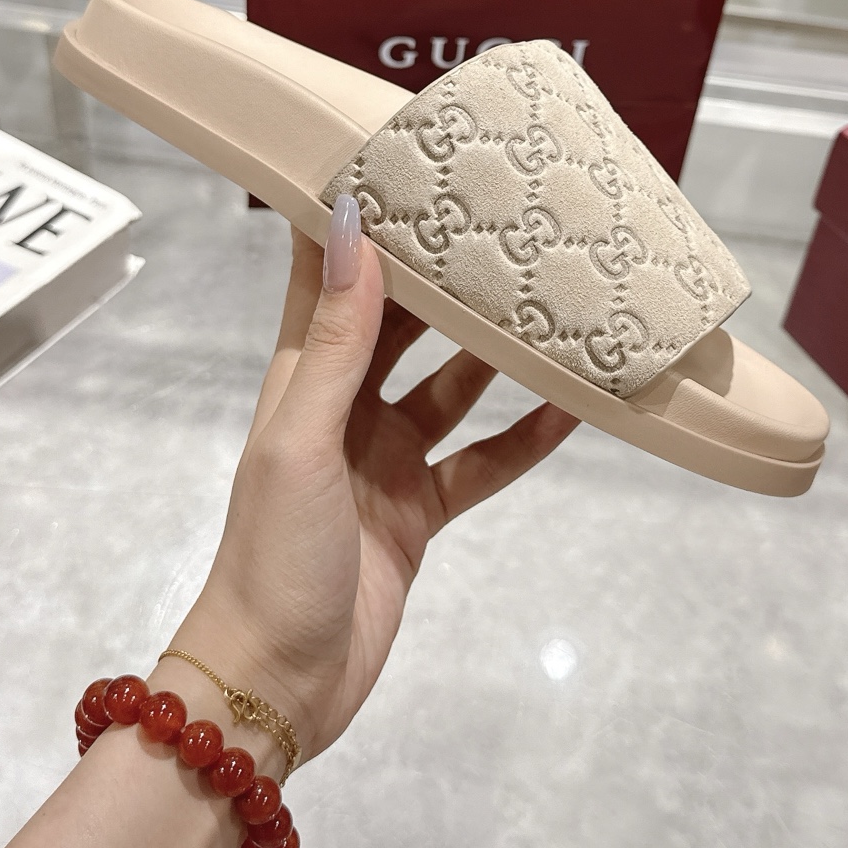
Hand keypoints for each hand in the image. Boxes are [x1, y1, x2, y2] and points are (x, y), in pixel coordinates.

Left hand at [171, 199, 576, 761]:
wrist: (279, 682)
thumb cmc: (275, 553)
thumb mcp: (304, 438)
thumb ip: (336, 341)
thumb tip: (352, 229)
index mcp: (302, 379)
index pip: (329, 280)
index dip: (358, 223)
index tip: (404, 165)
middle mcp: (345, 408)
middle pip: (401, 326)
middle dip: (446, 282)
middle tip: (505, 228)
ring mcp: (386, 460)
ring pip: (452, 389)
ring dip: (495, 355)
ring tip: (552, 305)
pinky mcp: (420, 511)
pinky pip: (481, 462)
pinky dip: (523, 439)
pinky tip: (572, 410)